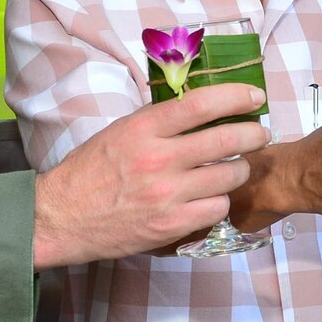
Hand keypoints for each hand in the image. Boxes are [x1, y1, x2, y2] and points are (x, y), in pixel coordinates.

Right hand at [31, 83, 270, 267]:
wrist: (61, 218)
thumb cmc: (90, 171)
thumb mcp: (119, 132)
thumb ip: (158, 121)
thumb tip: (200, 107)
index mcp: (143, 129)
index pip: (201, 104)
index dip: (236, 96)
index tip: (255, 96)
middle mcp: (158, 159)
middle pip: (227, 139)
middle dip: (254, 134)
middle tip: (260, 134)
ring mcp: (167, 195)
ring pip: (230, 176)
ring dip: (239, 170)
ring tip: (234, 168)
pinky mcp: (172, 226)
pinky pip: (218, 208)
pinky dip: (220, 201)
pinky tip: (211, 197)